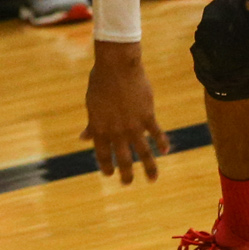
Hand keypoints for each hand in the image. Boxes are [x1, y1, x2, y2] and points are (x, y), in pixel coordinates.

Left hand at [83, 40, 168, 184]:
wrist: (117, 66)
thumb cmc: (100, 82)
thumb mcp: (91, 104)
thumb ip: (91, 124)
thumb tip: (83, 138)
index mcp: (99, 128)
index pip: (102, 154)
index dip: (105, 166)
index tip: (109, 174)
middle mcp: (116, 131)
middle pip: (123, 159)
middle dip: (126, 174)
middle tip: (127, 183)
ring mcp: (133, 125)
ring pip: (142, 152)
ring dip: (148, 168)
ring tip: (152, 179)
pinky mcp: (147, 116)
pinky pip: (156, 134)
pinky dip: (161, 143)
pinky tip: (165, 151)